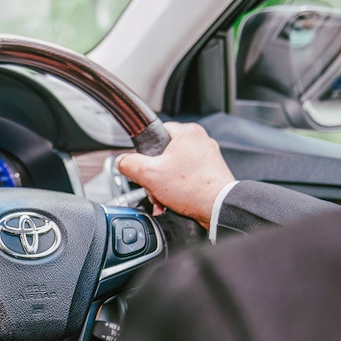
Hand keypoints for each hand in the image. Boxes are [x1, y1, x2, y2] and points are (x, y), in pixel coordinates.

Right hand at [117, 122, 234, 229]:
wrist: (218, 208)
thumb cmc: (192, 188)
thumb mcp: (149, 174)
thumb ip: (129, 164)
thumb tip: (122, 162)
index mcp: (188, 132)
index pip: (157, 132)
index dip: (146, 152)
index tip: (145, 165)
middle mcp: (200, 141)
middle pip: (165, 154)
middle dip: (156, 175)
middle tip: (155, 186)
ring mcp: (208, 157)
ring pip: (175, 168)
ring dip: (165, 184)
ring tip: (165, 197)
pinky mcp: (211, 172)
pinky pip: (187, 178)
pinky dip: (178, 189)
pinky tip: (175, 200)